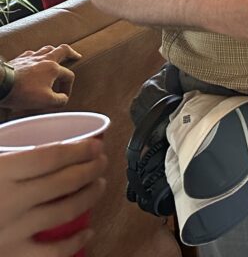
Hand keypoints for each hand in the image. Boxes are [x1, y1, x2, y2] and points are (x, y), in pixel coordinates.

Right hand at [0, 139, 106, 256]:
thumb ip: (5, 151)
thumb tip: (26, 138)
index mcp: (0, 172)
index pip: (52, 157)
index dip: (80, 150)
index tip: (96, 145)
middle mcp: (10, 201)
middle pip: (65, 181)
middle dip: (92, 169)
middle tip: (101, 162)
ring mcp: (12, 230)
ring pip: (66, 211)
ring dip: (90, 196)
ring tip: (99, 185)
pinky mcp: (11, 255)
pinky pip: (52, 252)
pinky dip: (75, 242)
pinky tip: (87, 230)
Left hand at [2, 45, 79, 110]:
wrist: (0, 84)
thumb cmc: (22, 92)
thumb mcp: (45, 101)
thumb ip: (59, 100)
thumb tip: (63, 99)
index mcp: (53, 68)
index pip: (68, 75)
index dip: (68, 87)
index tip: (63, 97)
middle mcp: (44, 59)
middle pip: (63, 50)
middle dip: (71, 53)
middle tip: (75, 55)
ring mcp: (31, 57)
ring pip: (47, 48)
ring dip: (54, 51)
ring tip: (56, 54)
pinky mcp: (19, 59)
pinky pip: (31, 53)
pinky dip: (36, 55)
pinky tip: (34, 58)